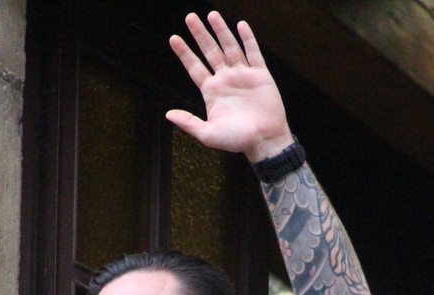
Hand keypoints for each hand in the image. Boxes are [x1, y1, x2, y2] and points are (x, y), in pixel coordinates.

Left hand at [166, 12, 292, 161]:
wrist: (264, 141)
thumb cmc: (237, 141)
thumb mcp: (208, 134)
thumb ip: (188, 123)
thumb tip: (168, 114)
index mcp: (211, 91)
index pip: (194, 67)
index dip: (184, 53)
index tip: (173, 38)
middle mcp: (225, 80)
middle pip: (210, 51)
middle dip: (200, 34)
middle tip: (190, 17)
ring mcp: (243, 75)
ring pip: (230, 47)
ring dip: (221, 31)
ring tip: (211, 15)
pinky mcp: (260, 75)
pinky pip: (253, 53)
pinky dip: (247, 39)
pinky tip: (240, 25)